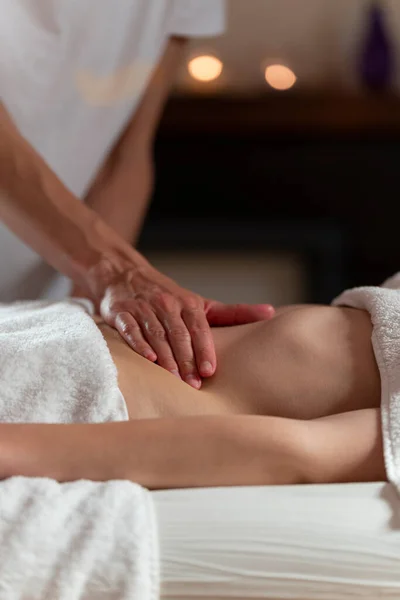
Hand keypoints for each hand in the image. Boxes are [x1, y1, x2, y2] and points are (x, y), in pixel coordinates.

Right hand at [99, 265, 274, 388]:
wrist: (126, 276)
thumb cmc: (170, 298)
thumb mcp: (201, 304)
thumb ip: (233, 312)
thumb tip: (270, 312)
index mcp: (188, 303)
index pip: (199, 328)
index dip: (205, 349)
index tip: (210, 371)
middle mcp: (166, 304)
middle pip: (178, 334)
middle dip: (186, 360)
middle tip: (193, 385)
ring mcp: (143, 308)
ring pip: (157, 334)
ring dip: (166, 357)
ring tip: (174, 379)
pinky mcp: (121, 312)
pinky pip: (130, 328)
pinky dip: (138, 343)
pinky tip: (147, 358)